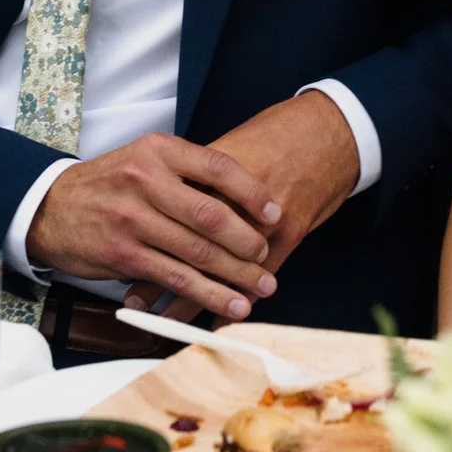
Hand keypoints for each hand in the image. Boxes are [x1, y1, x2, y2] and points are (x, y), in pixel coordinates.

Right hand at [24, 133, 283, 321]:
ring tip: (261, 288)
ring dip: (235, 275)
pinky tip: (229, 303)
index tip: (275, 212)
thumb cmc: (110, 184)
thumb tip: (244, 199)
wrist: (51, 208)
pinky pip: (174, 279)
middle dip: (247, 241)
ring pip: (197, 252)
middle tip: (267, 256)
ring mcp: (133, 220)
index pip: (217, 167)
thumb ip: (186, 172)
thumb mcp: (144, 159)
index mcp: (158, 151)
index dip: (252, 192)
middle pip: (211, 215)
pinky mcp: (124, 255)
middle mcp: (145, 181)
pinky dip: (206, 294)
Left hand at [124, 92, 361, 314]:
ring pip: (219, 268)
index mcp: (212, 171)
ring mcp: (264, 217)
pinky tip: (217, 320)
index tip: (123, 263)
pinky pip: (257, 277)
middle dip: (159, 277)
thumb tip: (158, 199)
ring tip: (166, 321)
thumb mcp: (231, 146)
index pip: (171, 212)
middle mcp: (236, 195)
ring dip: (192, 299)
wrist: (328, 130)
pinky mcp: (290, 233)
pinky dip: (235, 301)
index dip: (145, 240)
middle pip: (189, 244)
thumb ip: (195, 175)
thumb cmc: (277, 135)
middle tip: (135, 300)